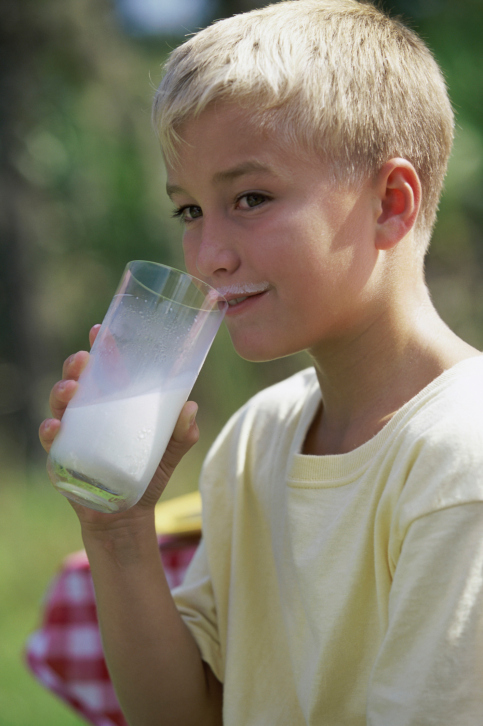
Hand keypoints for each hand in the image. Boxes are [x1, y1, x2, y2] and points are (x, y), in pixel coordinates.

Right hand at [39, 324, 199, 530]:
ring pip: (59, 407)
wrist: (129, 517)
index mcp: (113, 404)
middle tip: (83, 359)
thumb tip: (191, 407)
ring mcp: (73, 436)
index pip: (103, 370)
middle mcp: (89, 415)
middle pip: (76, 382)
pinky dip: (50, 433)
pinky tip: (56, 428)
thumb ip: (183, 432)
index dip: (99, 349)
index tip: (100, 331)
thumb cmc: (148, 473)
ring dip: (61, 393)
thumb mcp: (171, 450)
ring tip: (71, 390)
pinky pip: (51, 444)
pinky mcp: (63, 460)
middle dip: (76, 367)